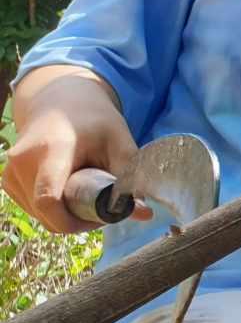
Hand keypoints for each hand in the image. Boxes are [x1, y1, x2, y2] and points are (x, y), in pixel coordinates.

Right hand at [3, 68, 151, 232]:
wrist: (60, 101)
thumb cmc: (94, 121)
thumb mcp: (119, 142)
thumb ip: (131, 178)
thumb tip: (145, 215)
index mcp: (50, 150)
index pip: (49, 199)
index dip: (74, 221)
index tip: (101, 218)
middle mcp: (22, 162)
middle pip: (45, 212)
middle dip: (76, 220)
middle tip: (102, 209)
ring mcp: (10, 172)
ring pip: (38, 214)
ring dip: (65, 216)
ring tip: (88, 196)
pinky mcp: (8, 180)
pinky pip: (31, 208)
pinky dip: (52, 210)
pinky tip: (70, 193)